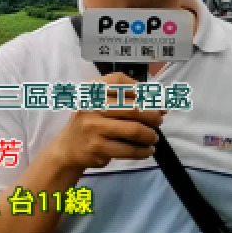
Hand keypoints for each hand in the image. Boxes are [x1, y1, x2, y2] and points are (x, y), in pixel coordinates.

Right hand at [47, 72, 165, 171]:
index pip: (120, 81)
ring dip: (150, 135)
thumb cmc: (92, 121)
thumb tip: (162, 104)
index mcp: (92, 89)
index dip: (143, 89)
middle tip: (158, 121)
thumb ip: (128, 99)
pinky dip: (143, 151)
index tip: (155, 100)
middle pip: (133, 108)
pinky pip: (129, 149)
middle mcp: (91, 105)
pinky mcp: (98, 147)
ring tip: (153, 137)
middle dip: (153, 116)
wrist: (68, 147)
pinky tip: (147, 150)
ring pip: (134, 130)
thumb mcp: (102, 103)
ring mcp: (93, 126)